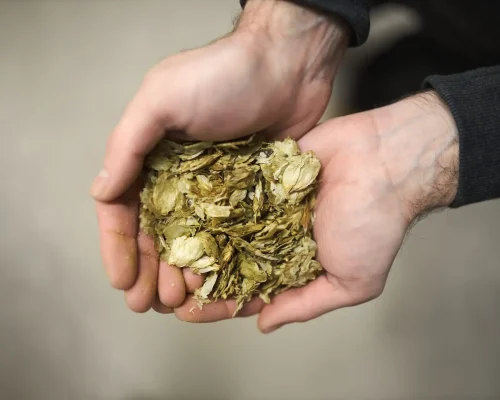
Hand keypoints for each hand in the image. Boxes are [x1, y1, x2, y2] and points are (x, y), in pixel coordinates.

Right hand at [91, 0, 347, 311]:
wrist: (287, 66)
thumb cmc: (223, 75)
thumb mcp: (163, 98)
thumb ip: (129, 144)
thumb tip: (100, 191)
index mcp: (150, 155)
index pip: (124, 209)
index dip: (119, 247)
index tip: (122, 282)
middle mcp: (178, 176)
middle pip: (156, 233)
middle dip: (149, 270)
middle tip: (149, 304)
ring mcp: (213, 188)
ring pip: (190, 241)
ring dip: (181, 272)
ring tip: (179, 301)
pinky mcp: (246, 194)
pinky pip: (227, 234)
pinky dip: (218, 260)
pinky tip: (215, 283)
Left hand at [174, 91, 458, 331]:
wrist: (383, 161)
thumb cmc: (375, 224)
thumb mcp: (352, 282)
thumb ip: (307, 304)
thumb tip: (265, 324)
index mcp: (295, 265)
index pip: (250, 293)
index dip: (219, 305)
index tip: (188, 312)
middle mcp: (276, 236)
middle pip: (229, 261)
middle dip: (200, 275)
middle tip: (166, 283)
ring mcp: (267, 205)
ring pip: (224, 227)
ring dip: (197, 241)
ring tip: (164, 253)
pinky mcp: (262, 174)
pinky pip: (230, 190)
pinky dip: (208, 201)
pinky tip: (180, 212)